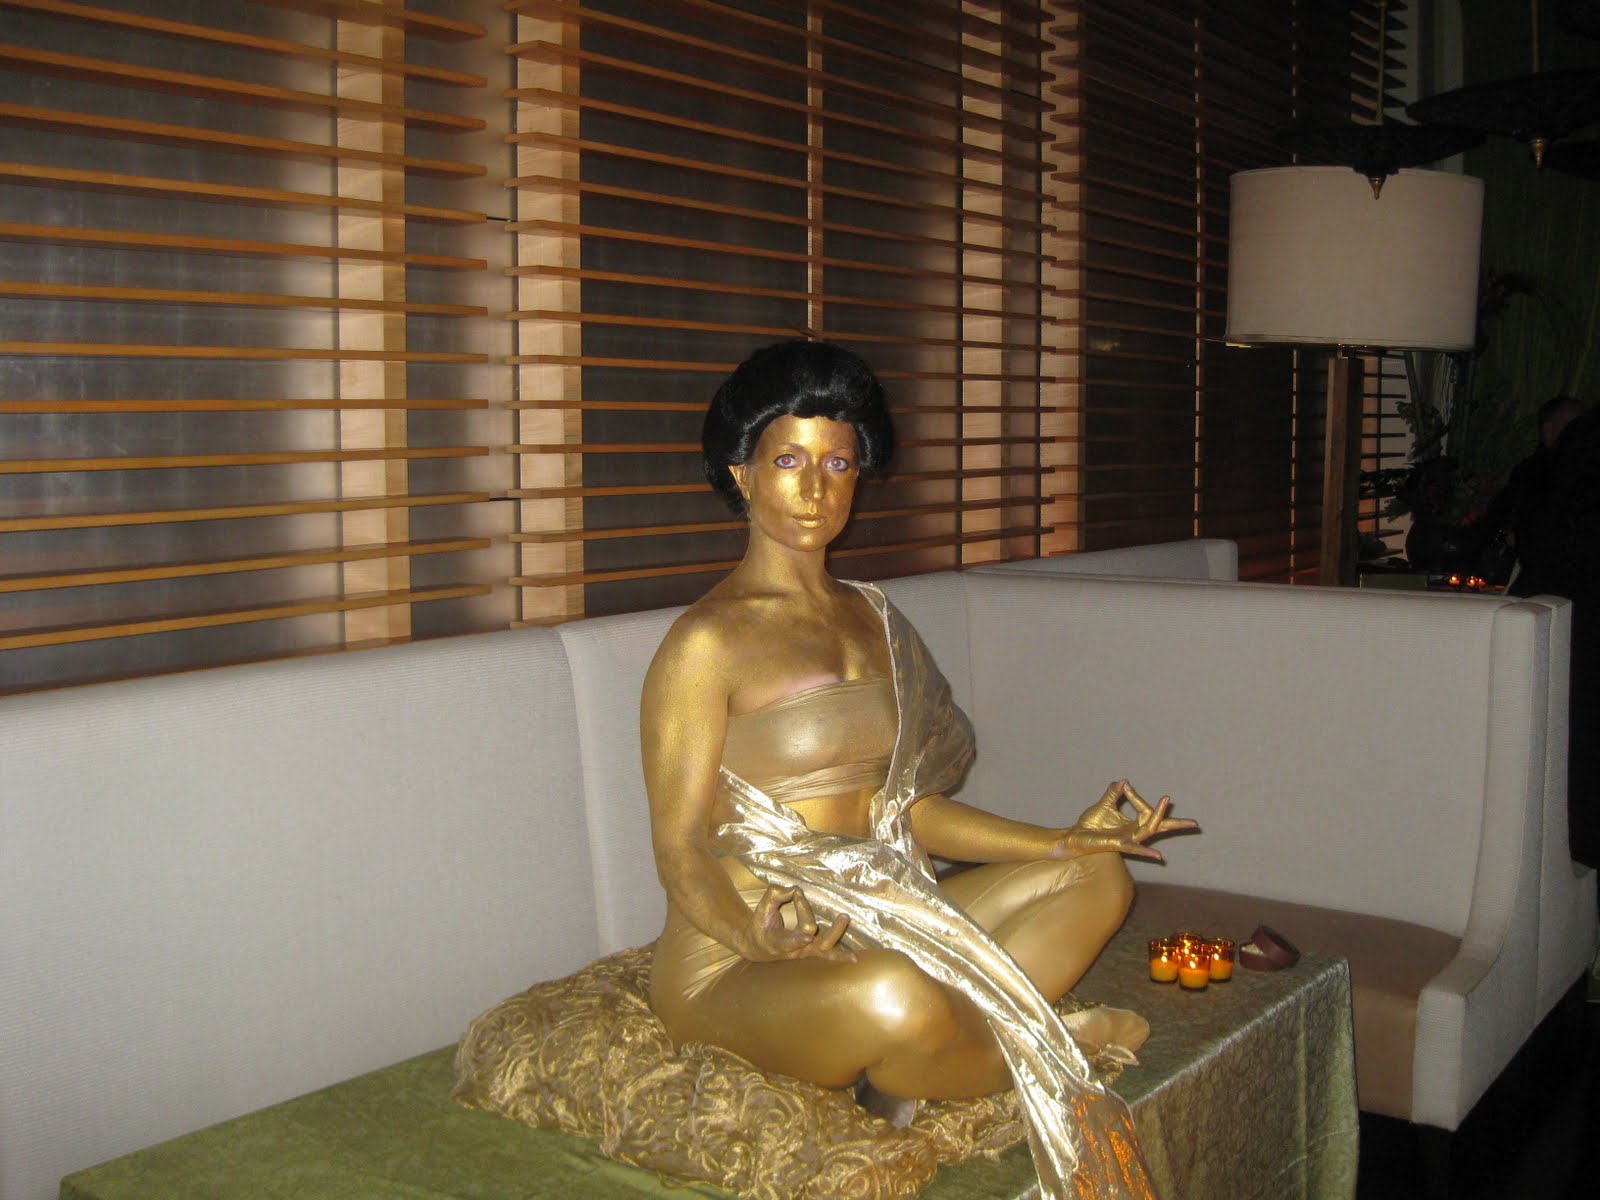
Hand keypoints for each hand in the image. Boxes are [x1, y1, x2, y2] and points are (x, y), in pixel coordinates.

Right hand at [738, 885, 855, 962]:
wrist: (759, 947)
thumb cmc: (761, 925)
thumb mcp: (762, 909)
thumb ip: (775, 895)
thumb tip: (797, 889)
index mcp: (778, 943)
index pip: (790, 940)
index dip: (799, 938)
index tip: (808, 934)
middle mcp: (794, 950)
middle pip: (815, 942)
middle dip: (830, 931)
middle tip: (843, 917)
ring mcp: (806, 951)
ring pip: (825, 950)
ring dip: (839, 940)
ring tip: (851, 929)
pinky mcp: (812, 950)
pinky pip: (829, 953)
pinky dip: (841, 955)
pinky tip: (855, 958)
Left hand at [1061, 780, 1196, 861]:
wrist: (1076, 836)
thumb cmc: (1091, 824)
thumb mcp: (1104, 805)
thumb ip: (1114, 793)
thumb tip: (1123, 781)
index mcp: (1132, 824)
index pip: (1146, 811)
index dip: (1138, 798)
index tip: (1127, 785)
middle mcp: (1134, 833)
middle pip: (1160, 827)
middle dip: (1177, 824)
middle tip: (1195, 823)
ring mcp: (1128, 840)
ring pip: (1149, 830)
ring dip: (1158, 817)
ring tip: (1166, 802)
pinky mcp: (1119, 845)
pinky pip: (1136, 849)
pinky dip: (1147, 852)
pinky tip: (1159, 856)